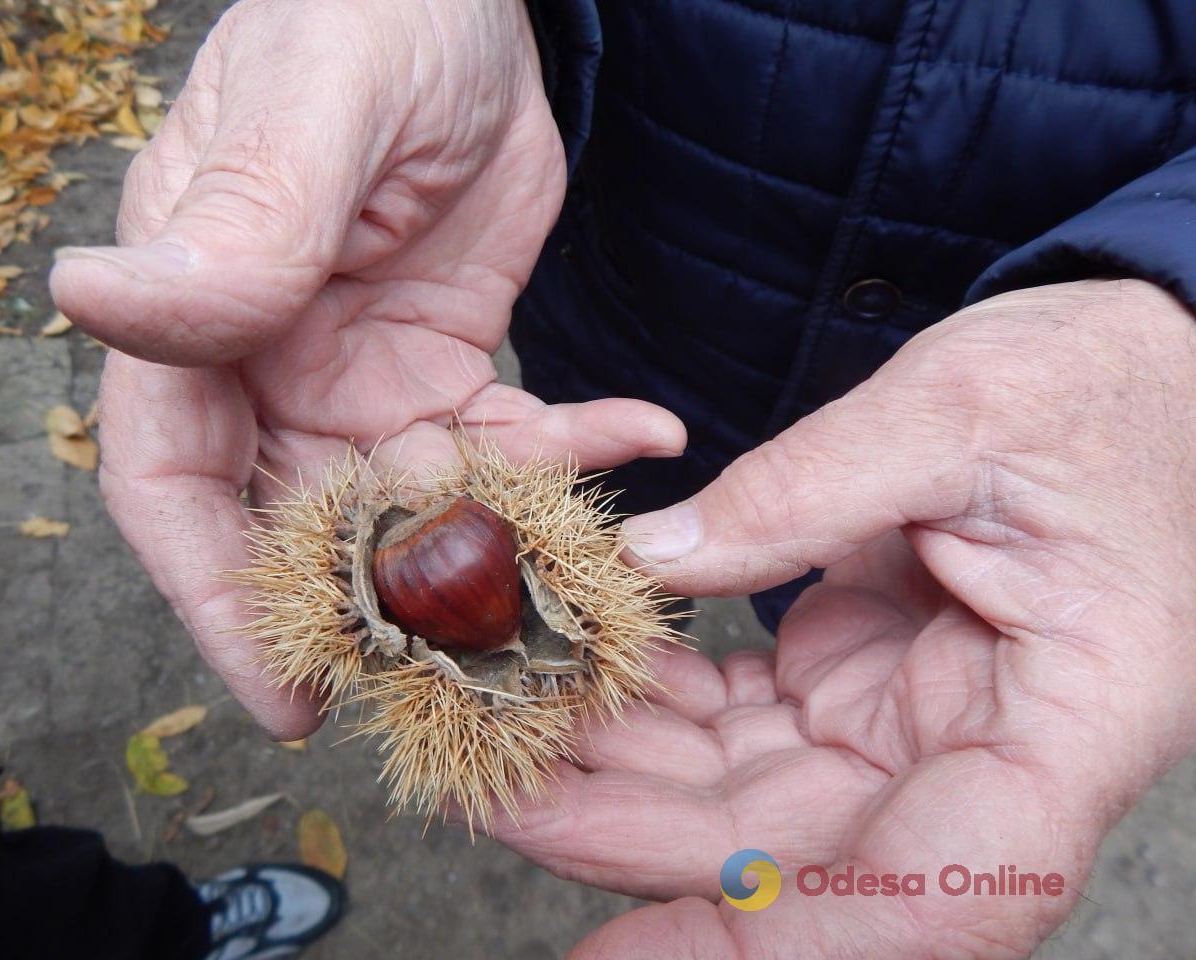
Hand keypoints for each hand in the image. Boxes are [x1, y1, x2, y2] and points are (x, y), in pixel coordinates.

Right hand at [48, 0, 685, 737]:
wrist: (463, 0)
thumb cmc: (366, 13)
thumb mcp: (312, 106)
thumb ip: (237, 221)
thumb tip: (98, 300)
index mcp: (198, 315)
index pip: (175, 481)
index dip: (217, 592)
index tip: (284, 690)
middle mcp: (267, 365)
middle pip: (301, 524)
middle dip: (381, 599)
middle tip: (482, 650)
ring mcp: (360, 375)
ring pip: (412, 505)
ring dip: (497, 533)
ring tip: (590, 536)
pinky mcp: (446, 366)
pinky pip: (502, 441)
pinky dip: (570, 450)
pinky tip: (644, 426)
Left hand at [483, 280, 1195, 957]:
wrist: (1139, 369)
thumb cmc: (1103, 388)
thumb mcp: (961, 410)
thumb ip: (808, 487)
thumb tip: (660, 557)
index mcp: (1069, 722)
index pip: (935, 899)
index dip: (772, 951)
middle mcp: (985, 757)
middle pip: (791, 856)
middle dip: (627, 833)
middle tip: (489, 780)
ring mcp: (913, 726)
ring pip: (744, 798)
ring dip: (621, 770)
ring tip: (505, 723)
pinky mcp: (863, 683)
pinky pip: (742, 726)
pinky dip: (658, 705)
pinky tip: (586, 666)